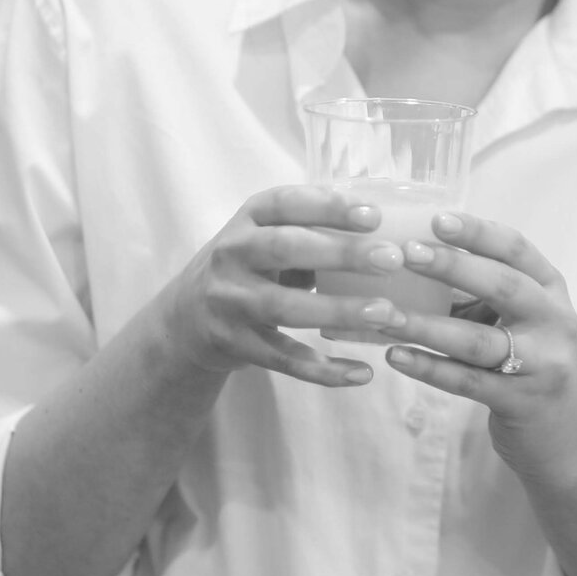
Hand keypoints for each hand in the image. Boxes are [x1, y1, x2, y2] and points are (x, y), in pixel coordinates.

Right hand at [152, 185, 390, 388]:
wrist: (184, 318)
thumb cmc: (247, 267)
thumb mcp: (263, 237)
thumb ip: (308, 230)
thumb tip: (387, 228)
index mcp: (246, 220)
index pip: (285, 203)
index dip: (328, 206)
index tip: (374, 216)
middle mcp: (231, 255)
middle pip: (286, 249)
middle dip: (342, 253)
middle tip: (392, 259)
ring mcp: (229, 302)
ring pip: (286, 307)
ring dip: (340, 311)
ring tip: (388, 315)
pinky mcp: (233, 343)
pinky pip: (282, 359)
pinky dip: (323, 369)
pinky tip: (361, 373)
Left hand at [365, 212, 576, 475]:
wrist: (564, 434)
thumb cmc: (526, 361)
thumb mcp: (516, 317)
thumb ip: (478, 291)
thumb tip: (410, 257)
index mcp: (550, 289)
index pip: (516, 249)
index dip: (477, 232)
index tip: (436, 219)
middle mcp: (553, 320)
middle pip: (502, 285)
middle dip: (453, 267)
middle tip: (407, 253)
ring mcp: (541, 363)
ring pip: (478, 340)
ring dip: (426, 325)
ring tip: (383, 313)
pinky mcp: (521, 402)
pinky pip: (467, 381)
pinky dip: (428, 367)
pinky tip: (395, 355)